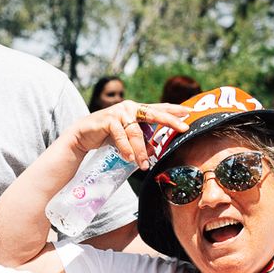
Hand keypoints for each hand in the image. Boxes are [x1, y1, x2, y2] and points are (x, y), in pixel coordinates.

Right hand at [69, 101, 195, 167]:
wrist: (83, 135)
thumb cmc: (107, 135)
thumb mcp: (127, 138)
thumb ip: (141, 141)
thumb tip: (153, 152)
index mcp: (137, 110)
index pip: (159, 109)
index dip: (174, 110)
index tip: (190, 112)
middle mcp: (130, 107)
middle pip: (154, 114)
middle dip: (171, 121)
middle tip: (184, 128)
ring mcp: (119, 112)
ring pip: (136, 132)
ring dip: (141, 151)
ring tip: (143, 165)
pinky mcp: (108, 119)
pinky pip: (121, 136)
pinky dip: (126, 149)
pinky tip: (129, 158)